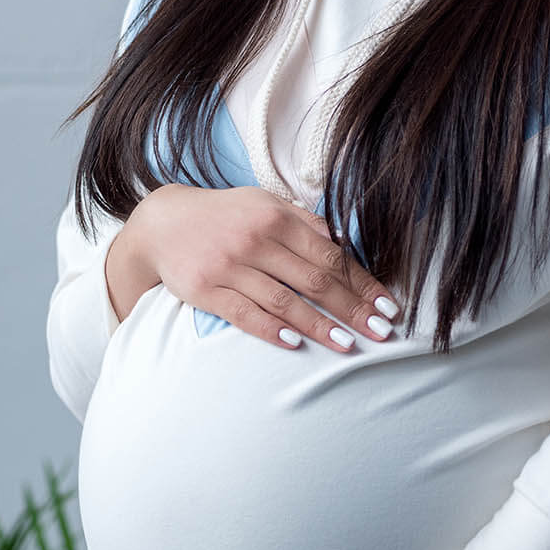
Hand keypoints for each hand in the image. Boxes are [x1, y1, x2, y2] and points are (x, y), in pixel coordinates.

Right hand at [107, 183, 401, 351]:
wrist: (162, 224)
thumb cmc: (223, 216)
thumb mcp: (263, 204)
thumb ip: (302, 221)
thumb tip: (343, 243)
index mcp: (275, 217)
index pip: (330, 256)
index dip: (363, 283)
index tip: (387, 306)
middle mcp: (255, 240)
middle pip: (314, 281)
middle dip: (353, 309)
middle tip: (381, 332)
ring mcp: (229, 266)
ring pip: (284, 301)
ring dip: (319, 325)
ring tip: (347, 345)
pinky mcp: (205, 290)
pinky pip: (245, 314)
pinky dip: (272, 329)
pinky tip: (295, 343)